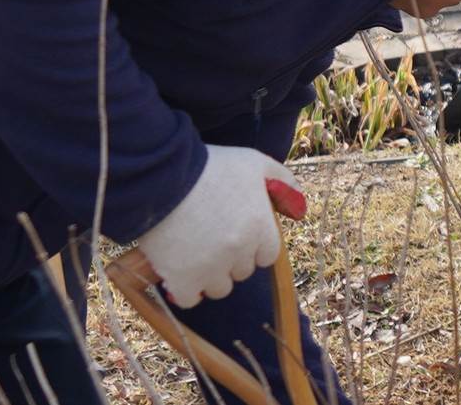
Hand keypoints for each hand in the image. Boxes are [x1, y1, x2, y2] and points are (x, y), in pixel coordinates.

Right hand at [135, 146, 301, 306]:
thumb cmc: (209, 166)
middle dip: (231, 261)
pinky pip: (189, 299)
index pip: (268, 256)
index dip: (253, 248)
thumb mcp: (254, 162)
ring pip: (219, 288)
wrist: (162, 176)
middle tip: (211, 242)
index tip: (237, 237)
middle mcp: (240, 251)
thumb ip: (283, 182)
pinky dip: (185, 290)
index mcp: (261, 228)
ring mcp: (212, 268)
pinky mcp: (182, 278)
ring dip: (209, 277)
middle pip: (242, 272)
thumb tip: (299, 210)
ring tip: (194, 256)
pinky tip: (178, 273)